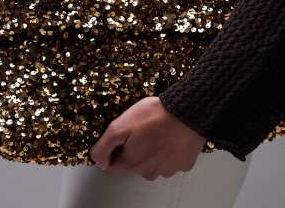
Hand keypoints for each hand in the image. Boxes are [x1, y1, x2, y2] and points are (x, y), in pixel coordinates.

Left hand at [89, 96, 206, 180]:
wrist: (186, 112)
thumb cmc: (154, 116)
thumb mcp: (120, 125)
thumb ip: (104, 146)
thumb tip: (98, 160)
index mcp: (132, 164)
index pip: (112, 168)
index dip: (111, 152)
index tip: (119, 138)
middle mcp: (149, 172)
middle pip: (133, 165)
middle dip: (133, 150)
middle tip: (139, 130)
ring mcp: (168, 170)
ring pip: (153, 163)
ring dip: (152, 150)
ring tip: (155, 130)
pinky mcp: (183, 163)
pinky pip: (171, 159)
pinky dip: (169, 150)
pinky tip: (169, 135)